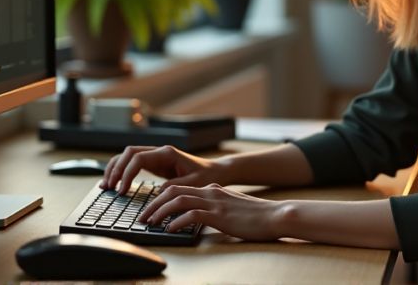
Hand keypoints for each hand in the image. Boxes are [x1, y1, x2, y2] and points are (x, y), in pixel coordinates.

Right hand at [100, 145, 226, 193]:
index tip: (122, 190)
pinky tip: (115, 183)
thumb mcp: (194, 183)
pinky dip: (122, 171)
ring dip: (115, 168)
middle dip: (116, 169)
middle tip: (108, 187)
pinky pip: (133, 163)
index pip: (139, 158)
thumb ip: (177, 185)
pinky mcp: (154, 163)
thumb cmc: (206, 177)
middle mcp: (159, 151)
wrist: (214, 172)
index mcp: (167, 153)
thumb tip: (160, 191)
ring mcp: (156, 156)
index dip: (127, 173)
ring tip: (105, 185)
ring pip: (128, 156)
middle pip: (128, 153)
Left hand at [141, 183, 284, 240]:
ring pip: (178, 200)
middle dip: (154, 202)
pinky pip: (191, 215)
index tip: (150, 208)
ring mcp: (214, 202)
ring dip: (160, 211)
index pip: (179, 187)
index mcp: (212, 189)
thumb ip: (215, 205)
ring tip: (150, 222)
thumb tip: (200, 214)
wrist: (275, 215)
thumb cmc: (255, 216)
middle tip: (143, 216)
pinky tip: (169, 229)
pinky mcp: (219, 215)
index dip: (161, 196)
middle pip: (173, 191)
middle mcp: (210, 192)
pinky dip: (176, 221)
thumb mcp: (231, 206)